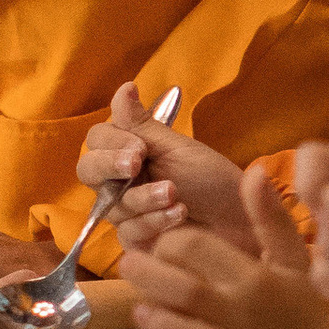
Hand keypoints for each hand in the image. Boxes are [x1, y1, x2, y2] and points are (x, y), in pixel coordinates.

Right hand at [75, 81, 248, 256]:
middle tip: (136, 164)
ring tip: (174, 192)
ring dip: (144, 196)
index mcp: (129, 152)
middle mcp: (120, 182)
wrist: (240, 220)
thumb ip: (143, 125)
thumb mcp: (178, 149)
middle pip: (88, 171)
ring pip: (111, 203)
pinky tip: (179, 215)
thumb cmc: (212, 181)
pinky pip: (127, 232)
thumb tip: (124, 86)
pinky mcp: (135, 242)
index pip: (97, 140)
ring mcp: (126, 213)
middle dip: (110, 165)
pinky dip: (154, 221)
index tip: (139, 146)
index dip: (111, 142)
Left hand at [124, 162, 328, 328]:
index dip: (169, 241)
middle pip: (179, 289)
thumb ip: (271, 217)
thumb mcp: (295, 261)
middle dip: (145, 273)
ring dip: (152, 318)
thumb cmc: (304, 312)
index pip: (194, 248)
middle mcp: (242, 317)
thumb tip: (254, 171)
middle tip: (131, 267)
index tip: (165, 246)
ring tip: (144, 308)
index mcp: (256, 280)